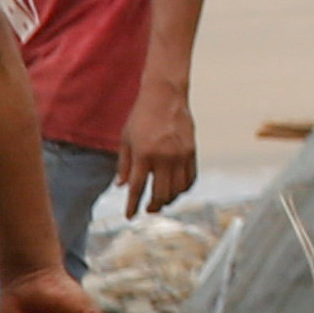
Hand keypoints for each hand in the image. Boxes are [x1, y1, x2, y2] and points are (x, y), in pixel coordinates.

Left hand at [123, 91, 199, 212]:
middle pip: (160, 193)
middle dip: (153, 206)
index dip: (132, 205)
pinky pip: (190, 179)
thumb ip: (124, 165)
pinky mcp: (191, 152)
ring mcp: (180, 155)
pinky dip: (183, 189)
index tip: (130, 216)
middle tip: (148, 210)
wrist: (165, 96)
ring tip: (161, 201)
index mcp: (143, 154)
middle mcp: (163, 157)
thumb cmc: (141, 117)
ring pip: (177, 190)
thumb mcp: (126, 139)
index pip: (137, 188)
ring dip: (169, 200)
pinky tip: (175, 190)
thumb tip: (122, 186)